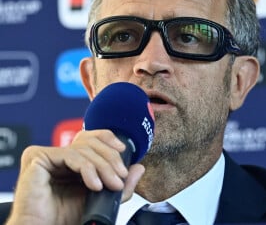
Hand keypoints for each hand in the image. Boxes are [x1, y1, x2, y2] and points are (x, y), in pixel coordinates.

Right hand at [5, 130, 144, 224]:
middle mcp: (59, 154)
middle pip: (91, 142)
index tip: (123, 151)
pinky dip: (87, 169)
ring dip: (102, 167)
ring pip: (84, 149)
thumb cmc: (65, 218)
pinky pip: (71, 155)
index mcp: (71, 160)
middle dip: (110, 159)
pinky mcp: (38, 158)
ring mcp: (48, 154)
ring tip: (111, 184)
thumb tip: (139, 168)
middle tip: (120, 177)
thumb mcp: (100, 197)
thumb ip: (119, 183)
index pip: (92, 138)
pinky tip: (95, 185)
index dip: (109, 139)